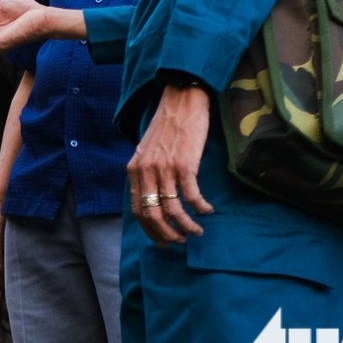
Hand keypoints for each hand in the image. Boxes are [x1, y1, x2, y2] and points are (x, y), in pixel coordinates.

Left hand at [129, 83, 214, 243]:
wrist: (180, 101)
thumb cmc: (167, 126)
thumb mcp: (147, 150)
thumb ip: (146, 173)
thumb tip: (153, 198)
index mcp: (135, 169)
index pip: (137, 209)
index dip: (150, 229)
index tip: (162, 240)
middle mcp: (146, 171)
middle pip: (152, 215)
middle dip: (166, 233)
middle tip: (179, 241)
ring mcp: (165, 168)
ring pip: (172, 210)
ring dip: (186, 226)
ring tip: (196, 231)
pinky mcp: (184, 164)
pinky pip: (191, 196)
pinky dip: (200, 208)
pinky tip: (207, 210)